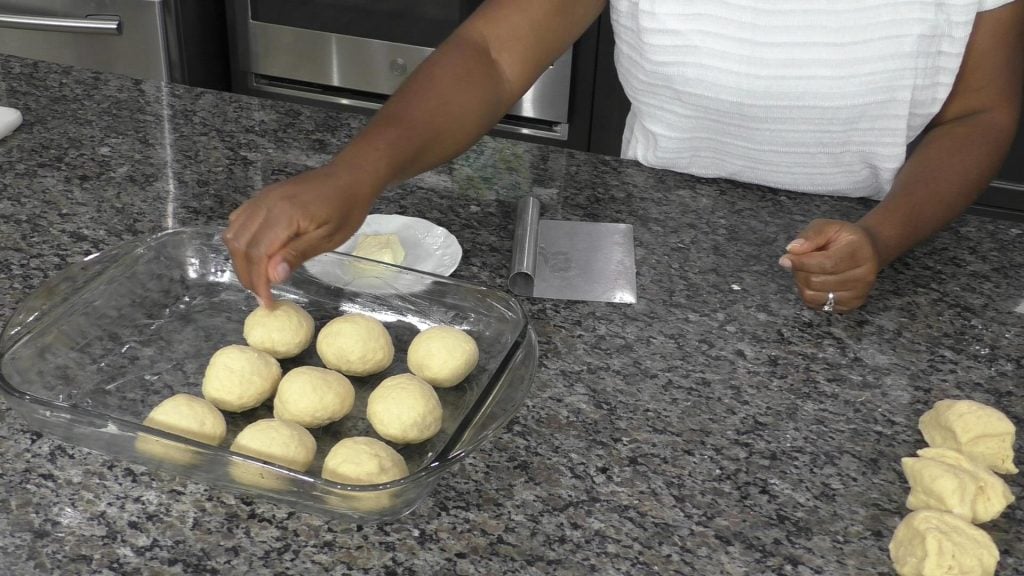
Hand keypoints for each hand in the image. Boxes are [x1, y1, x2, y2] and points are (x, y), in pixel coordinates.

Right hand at [224, 161, 377, 305]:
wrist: (349, 177)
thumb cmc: (346, 208)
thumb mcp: (329, 237)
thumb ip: (298, 254)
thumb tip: (272, 277)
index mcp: (282, 214)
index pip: (256, 254)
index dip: (257, 281)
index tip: (266, 302)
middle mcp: (264, 204)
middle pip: (239, 245)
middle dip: (247, 275)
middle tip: (261, 295)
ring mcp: (261, 198)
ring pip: (233, 233)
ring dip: (240, 260)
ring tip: (258, 279)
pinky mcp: (262, 197)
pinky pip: (239, 221)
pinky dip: (241, 242)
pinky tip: (256, 255)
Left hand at [777, 219, 881, 312]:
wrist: (866, 251)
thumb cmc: (843, 238)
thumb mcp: (828, 227)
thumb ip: (810, 235)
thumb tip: (792, 250)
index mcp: (859, 253)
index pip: (826, 264)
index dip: (802, 263)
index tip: (786, 259)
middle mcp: (863, 276)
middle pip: (816, 281)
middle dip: (800, 270)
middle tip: (800, 261)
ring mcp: (858, 294)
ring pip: (812, 296)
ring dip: (801, 283)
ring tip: (807, 270)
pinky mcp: (850, 306)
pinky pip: (816, 305)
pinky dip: (808, 293)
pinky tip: (815, 280)